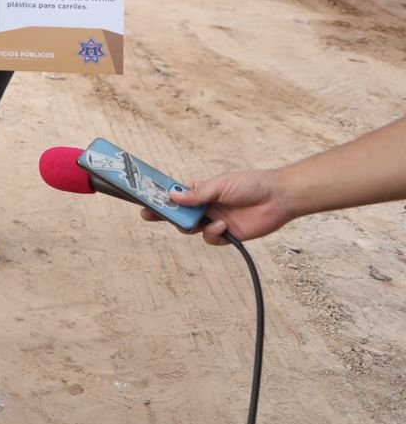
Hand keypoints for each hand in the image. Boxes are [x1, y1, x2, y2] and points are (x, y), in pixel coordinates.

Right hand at [140, 169, 295, 245]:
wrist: (278, 199)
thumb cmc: (250, 184)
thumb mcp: (220, 184)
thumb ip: (197, 193)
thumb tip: (173, 197)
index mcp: (201, 190)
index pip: (176, 194)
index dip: (161, 196)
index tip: (144, 198)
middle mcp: (205, 206)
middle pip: (178, 213)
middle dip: (163, 214)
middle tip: (147, 215)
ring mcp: (215, 220)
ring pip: (191, 228)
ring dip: (190, 225)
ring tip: (195, 222)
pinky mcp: (227, 235)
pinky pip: (210, 239)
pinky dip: (213, 234)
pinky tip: (222, 226)